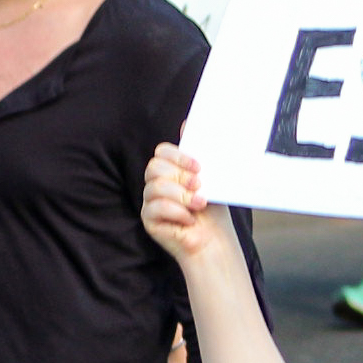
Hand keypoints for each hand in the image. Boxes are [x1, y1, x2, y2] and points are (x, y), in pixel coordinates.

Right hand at [141, 144, 241, 268]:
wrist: (214, 240)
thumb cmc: (212, 211)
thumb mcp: (210, 178)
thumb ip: (199, 153)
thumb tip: (188, 122)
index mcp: (171, 170)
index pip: (161, 152)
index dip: (178, 157)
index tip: (198, 167)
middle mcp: (157, 183)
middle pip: (154, 167)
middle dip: (179, 176)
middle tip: (198, 186)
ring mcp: (150, 201)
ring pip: (154, 187)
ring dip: (181, 195)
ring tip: (199, 204)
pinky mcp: (148, 219)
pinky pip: (155, 208)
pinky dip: (176, 212)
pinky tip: (189, 219)